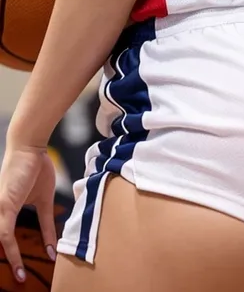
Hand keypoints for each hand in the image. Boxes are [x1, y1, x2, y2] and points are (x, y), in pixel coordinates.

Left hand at [0, 143, 56, 283]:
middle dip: (10, 260)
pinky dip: (12, 249)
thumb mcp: (44, 201)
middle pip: (1, 241)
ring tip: (19, 275)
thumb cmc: (36, 168)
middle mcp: (0, 211)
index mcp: (7, 211)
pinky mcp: (4, 206)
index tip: (22, 273)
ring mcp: (0, 209)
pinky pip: (5, 234)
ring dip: (10, 259)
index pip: (7, 240)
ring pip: (0, 240)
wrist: (31, 146)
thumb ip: (47, 223)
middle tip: (19, 279)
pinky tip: (18, 262)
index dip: (15, 257)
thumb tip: (55, 243)